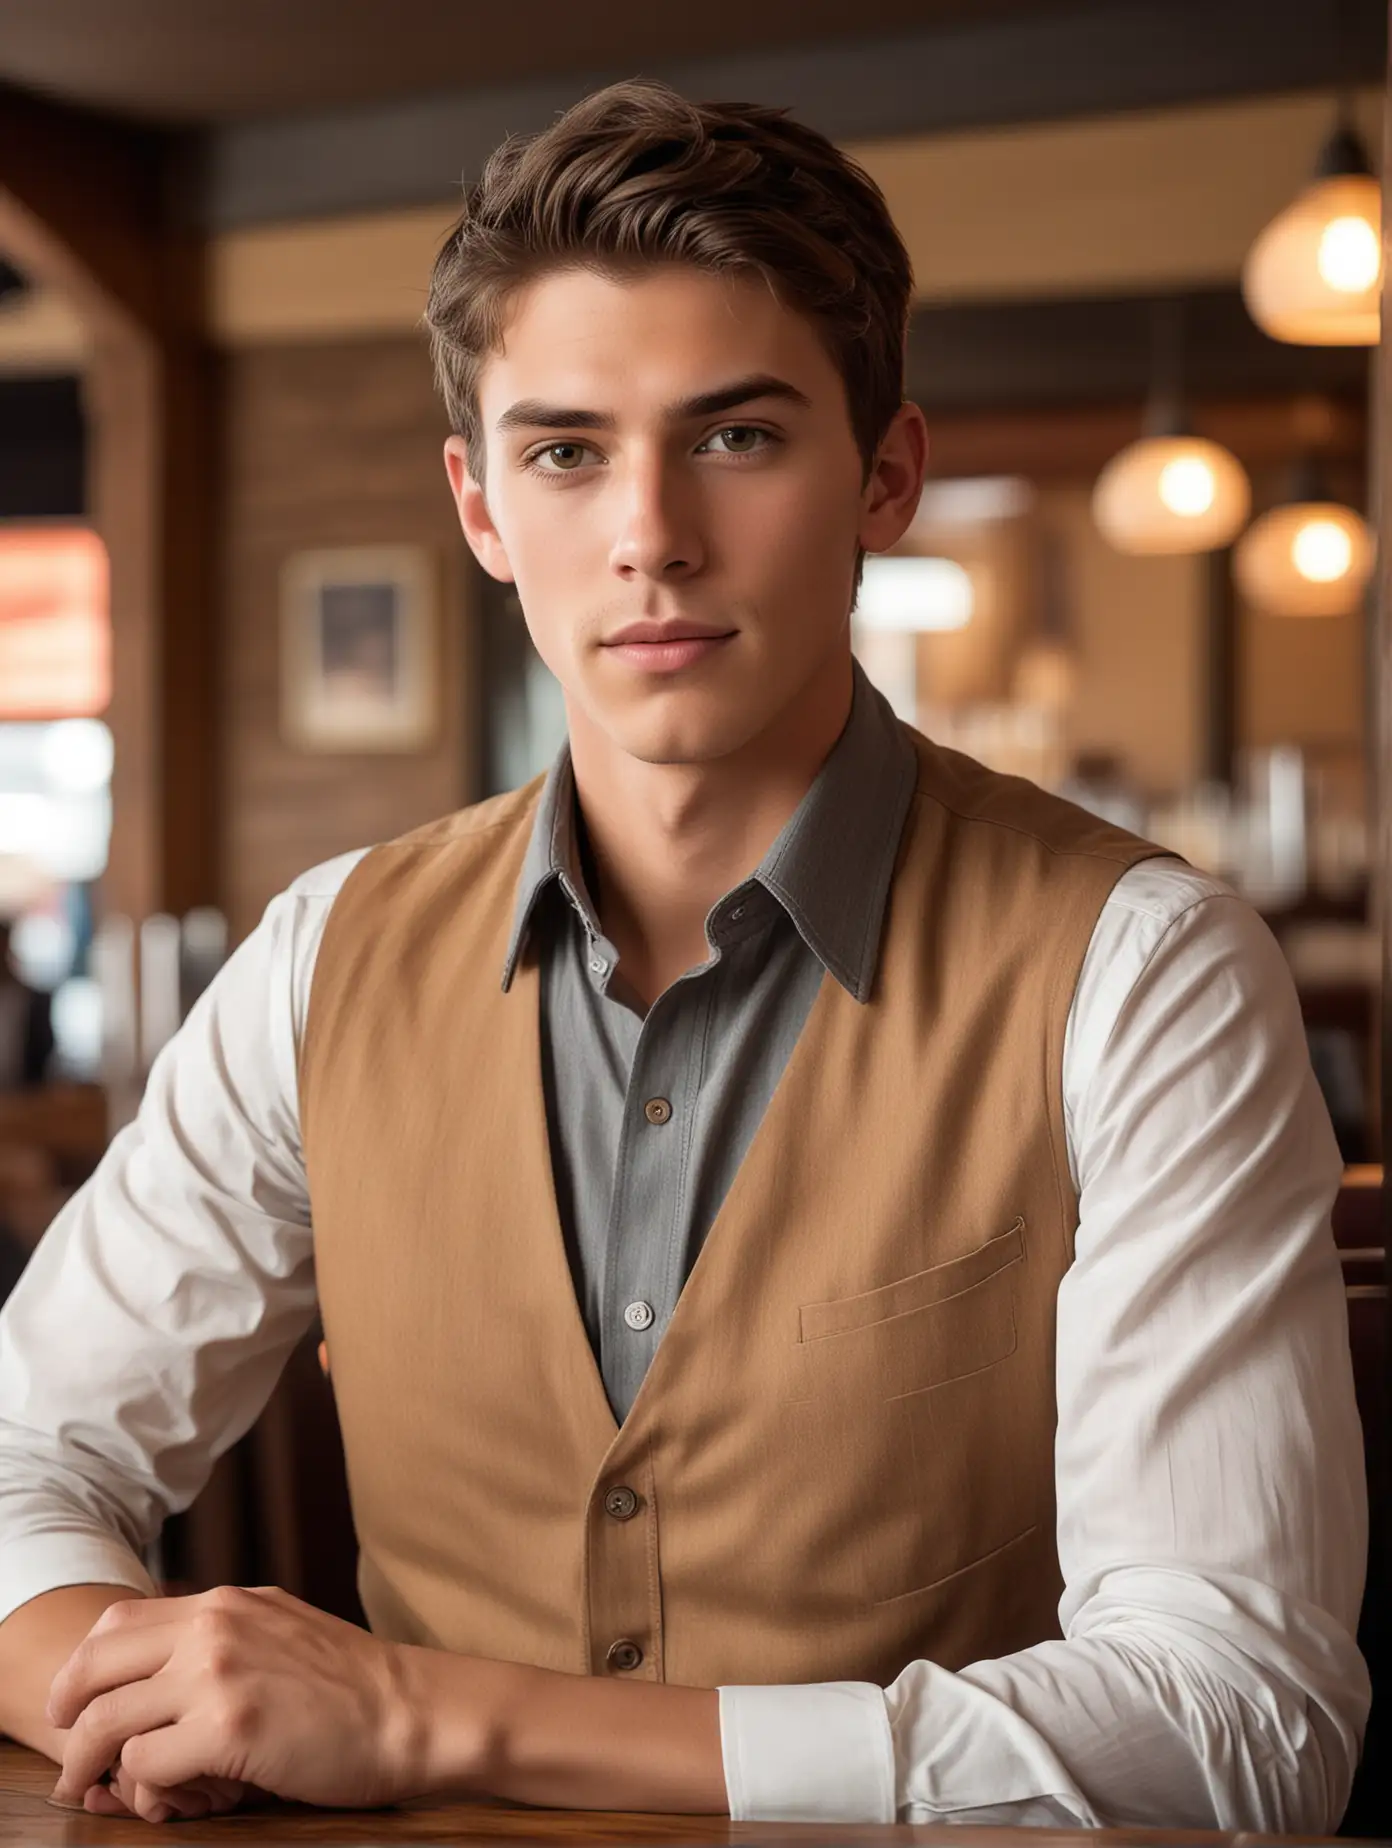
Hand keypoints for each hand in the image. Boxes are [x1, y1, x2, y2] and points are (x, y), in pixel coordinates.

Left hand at [47, 1585, 422, 1818]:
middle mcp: (212, 1625)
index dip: (81, 1669)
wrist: (409, 1710)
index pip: (116, 1621)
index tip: (73, 1704)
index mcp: (224, 1603)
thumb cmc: (351, 1685)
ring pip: (106, 1722)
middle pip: (94, 1666)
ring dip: (90, 1765)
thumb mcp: (278, 1630)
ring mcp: (216, 1673)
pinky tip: (172, 1799)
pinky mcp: (227, 1728)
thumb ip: (221, 1637)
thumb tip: (157, 1678)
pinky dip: (147, 1791)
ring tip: (94, 1791)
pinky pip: (146, 1766)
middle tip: (69, 1756)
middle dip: (66, 1716)